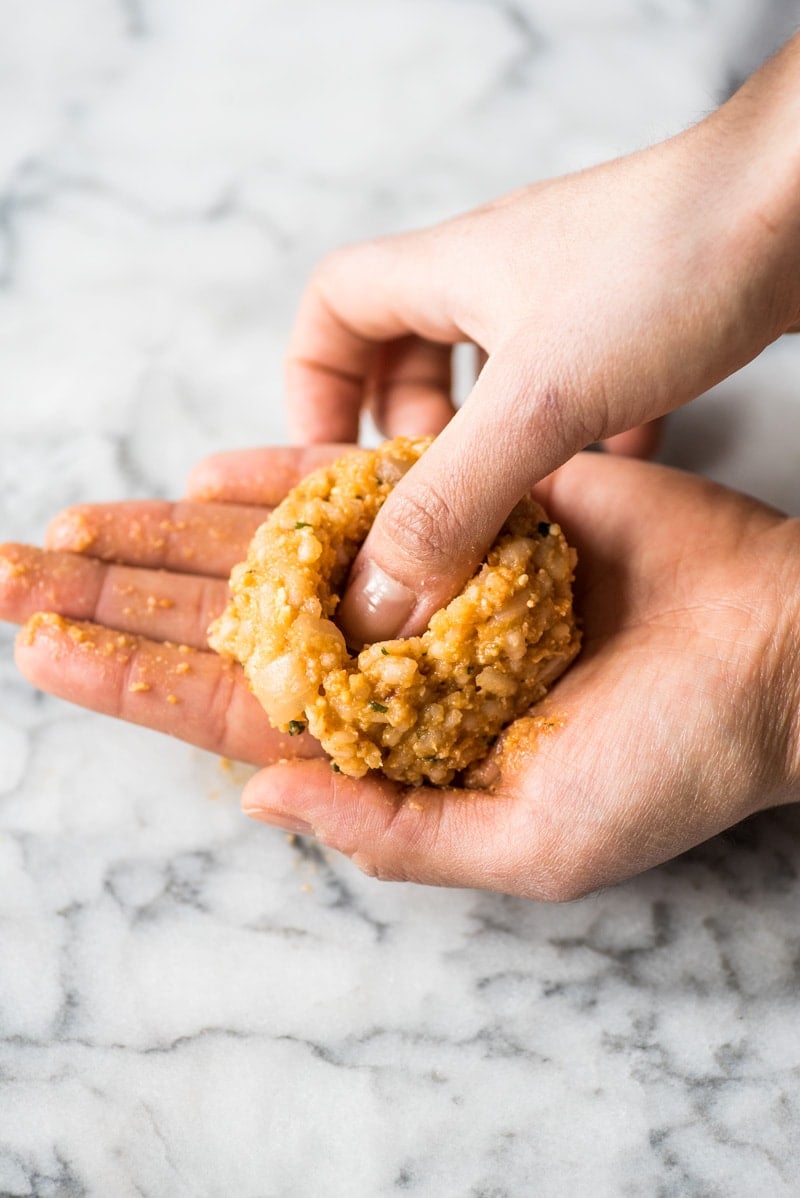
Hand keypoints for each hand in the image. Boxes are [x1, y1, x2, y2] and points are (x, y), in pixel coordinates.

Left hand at [4, 449, 798, 899]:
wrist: (769, 657)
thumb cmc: (669, 768)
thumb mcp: (531, 844)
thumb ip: (391, 832)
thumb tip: (256, 799)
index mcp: (389, 738)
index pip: (232, 708)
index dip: (130, 681)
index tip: (38, 648)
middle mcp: (385, 654)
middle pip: (225, 622)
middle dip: (117, 600)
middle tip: (10, 575)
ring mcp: (419, 572)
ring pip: (267, 550)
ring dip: (169, 535)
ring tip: (71, 525)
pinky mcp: (466, 503)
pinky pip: (355, 485)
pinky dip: (278, 480)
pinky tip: (198, 476)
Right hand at [287, 35, 799, 645]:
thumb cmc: (671, 266)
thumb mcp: (540, 401)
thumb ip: (453, 499)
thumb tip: (380, 592)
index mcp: (451, 273)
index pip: (337, 306)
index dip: (315, 386)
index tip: (329, 462)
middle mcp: (506, 280)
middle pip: (414, 355)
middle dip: (409, 441)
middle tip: (424, 507)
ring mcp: (578, 300)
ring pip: (501, 382)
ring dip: (494, 451)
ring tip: (503, 515)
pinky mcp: (644, 325)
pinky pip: (582, 394)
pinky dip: (577, 447)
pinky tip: (604, 491)